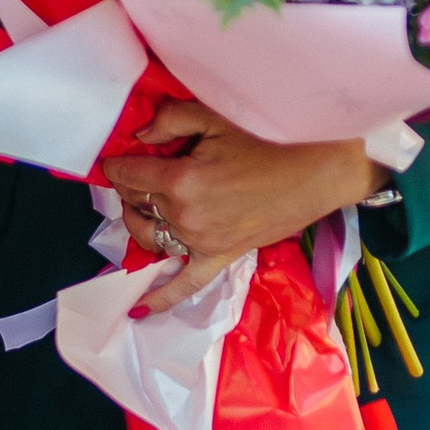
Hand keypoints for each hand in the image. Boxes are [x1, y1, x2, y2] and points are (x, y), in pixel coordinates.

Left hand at [110, 99, 374, 319]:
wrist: (311, 175)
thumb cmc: (265, 144)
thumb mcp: (215, 120)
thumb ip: (171, 120)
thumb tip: (139, 135)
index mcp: (181, 181)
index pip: (129, 176)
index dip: (118, 165)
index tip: (117, 159)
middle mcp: (185, 216)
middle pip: (136, 205)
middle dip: (130, 188)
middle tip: (137, 174)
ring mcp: (201, 242)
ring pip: (149, 238)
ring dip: (138, 223)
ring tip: (140, 209)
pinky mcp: (218, 257)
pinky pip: (185, 284)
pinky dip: (162, 297)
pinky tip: (140, 309)